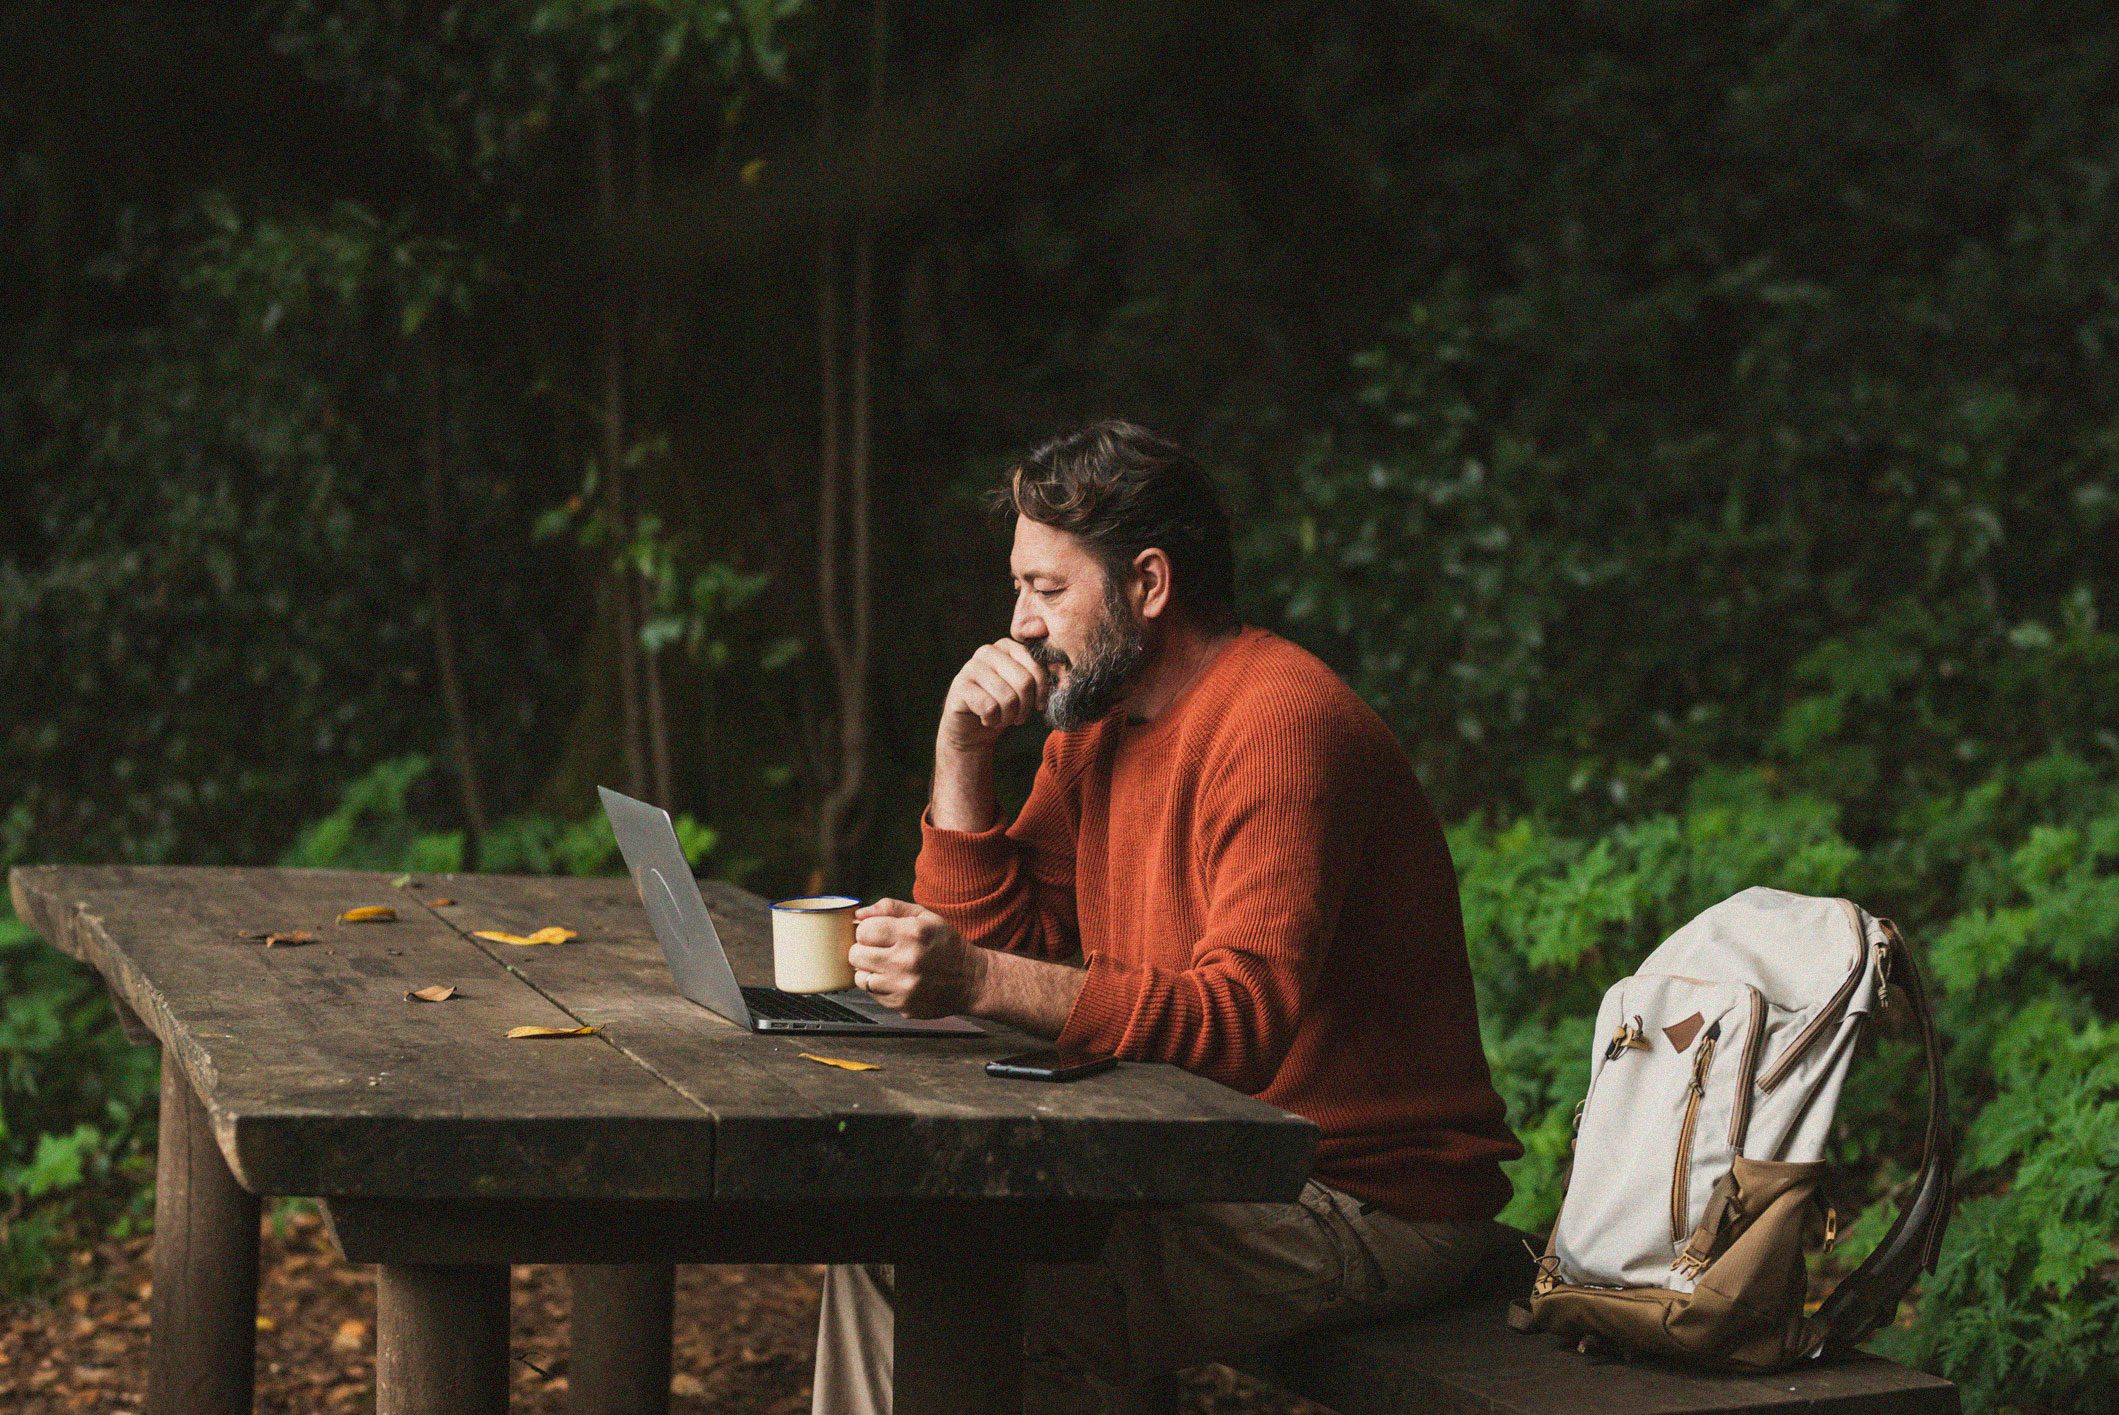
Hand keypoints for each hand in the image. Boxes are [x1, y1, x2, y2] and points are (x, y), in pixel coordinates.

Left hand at [847, 899, 988, 1018]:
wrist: (971, 979)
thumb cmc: (946, 944)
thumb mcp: (924, 916)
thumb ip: (890, 908)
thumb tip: (859, 914)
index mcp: (911, 933)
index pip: (863, 930)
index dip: (866, 930)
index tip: (875, 933)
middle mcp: (906, 961)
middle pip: (856, 955)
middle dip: (863, 950)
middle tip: (877, 950)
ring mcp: (903, 987)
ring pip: (860, 978)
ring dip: (868, 970)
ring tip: (885, 966)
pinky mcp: (902, 1006)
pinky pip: (873, 995)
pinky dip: (879, 987)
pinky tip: (895, 980)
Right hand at [939, 638, 1048, 752]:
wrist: (972, 729)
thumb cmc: (1003, 707)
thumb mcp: (1025, 691)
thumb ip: (1040, 679)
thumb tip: (1064, 675)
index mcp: (1007, 646)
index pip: (1037, 667)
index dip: (1042, 692)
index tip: (1039, 707)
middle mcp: (988, 651)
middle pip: (1024, 682)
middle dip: (1025, 708)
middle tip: (1018, 717)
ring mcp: (971, 667)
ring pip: (1007, 697)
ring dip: (1008, 717)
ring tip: (1001, 718)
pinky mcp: (960, 686)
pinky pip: (989, 707)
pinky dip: (992, 720)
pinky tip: (986, 719)